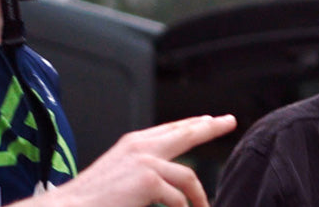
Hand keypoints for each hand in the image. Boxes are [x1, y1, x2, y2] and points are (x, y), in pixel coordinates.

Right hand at [13, 114, 236, 206]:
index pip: (171, 128)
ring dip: (198, 195)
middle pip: (186, 132)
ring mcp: (145, 161)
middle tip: (229, 121)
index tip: (209, 120)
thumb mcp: (120, 175)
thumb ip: (144, 168)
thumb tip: (168, 177)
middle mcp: (141, 146)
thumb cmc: (90, 199)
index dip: (192, 124)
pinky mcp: (148, 180)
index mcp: (133, 143)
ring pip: (188, 175)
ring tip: (204, 206)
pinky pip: (177, 198)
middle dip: (210, 126)